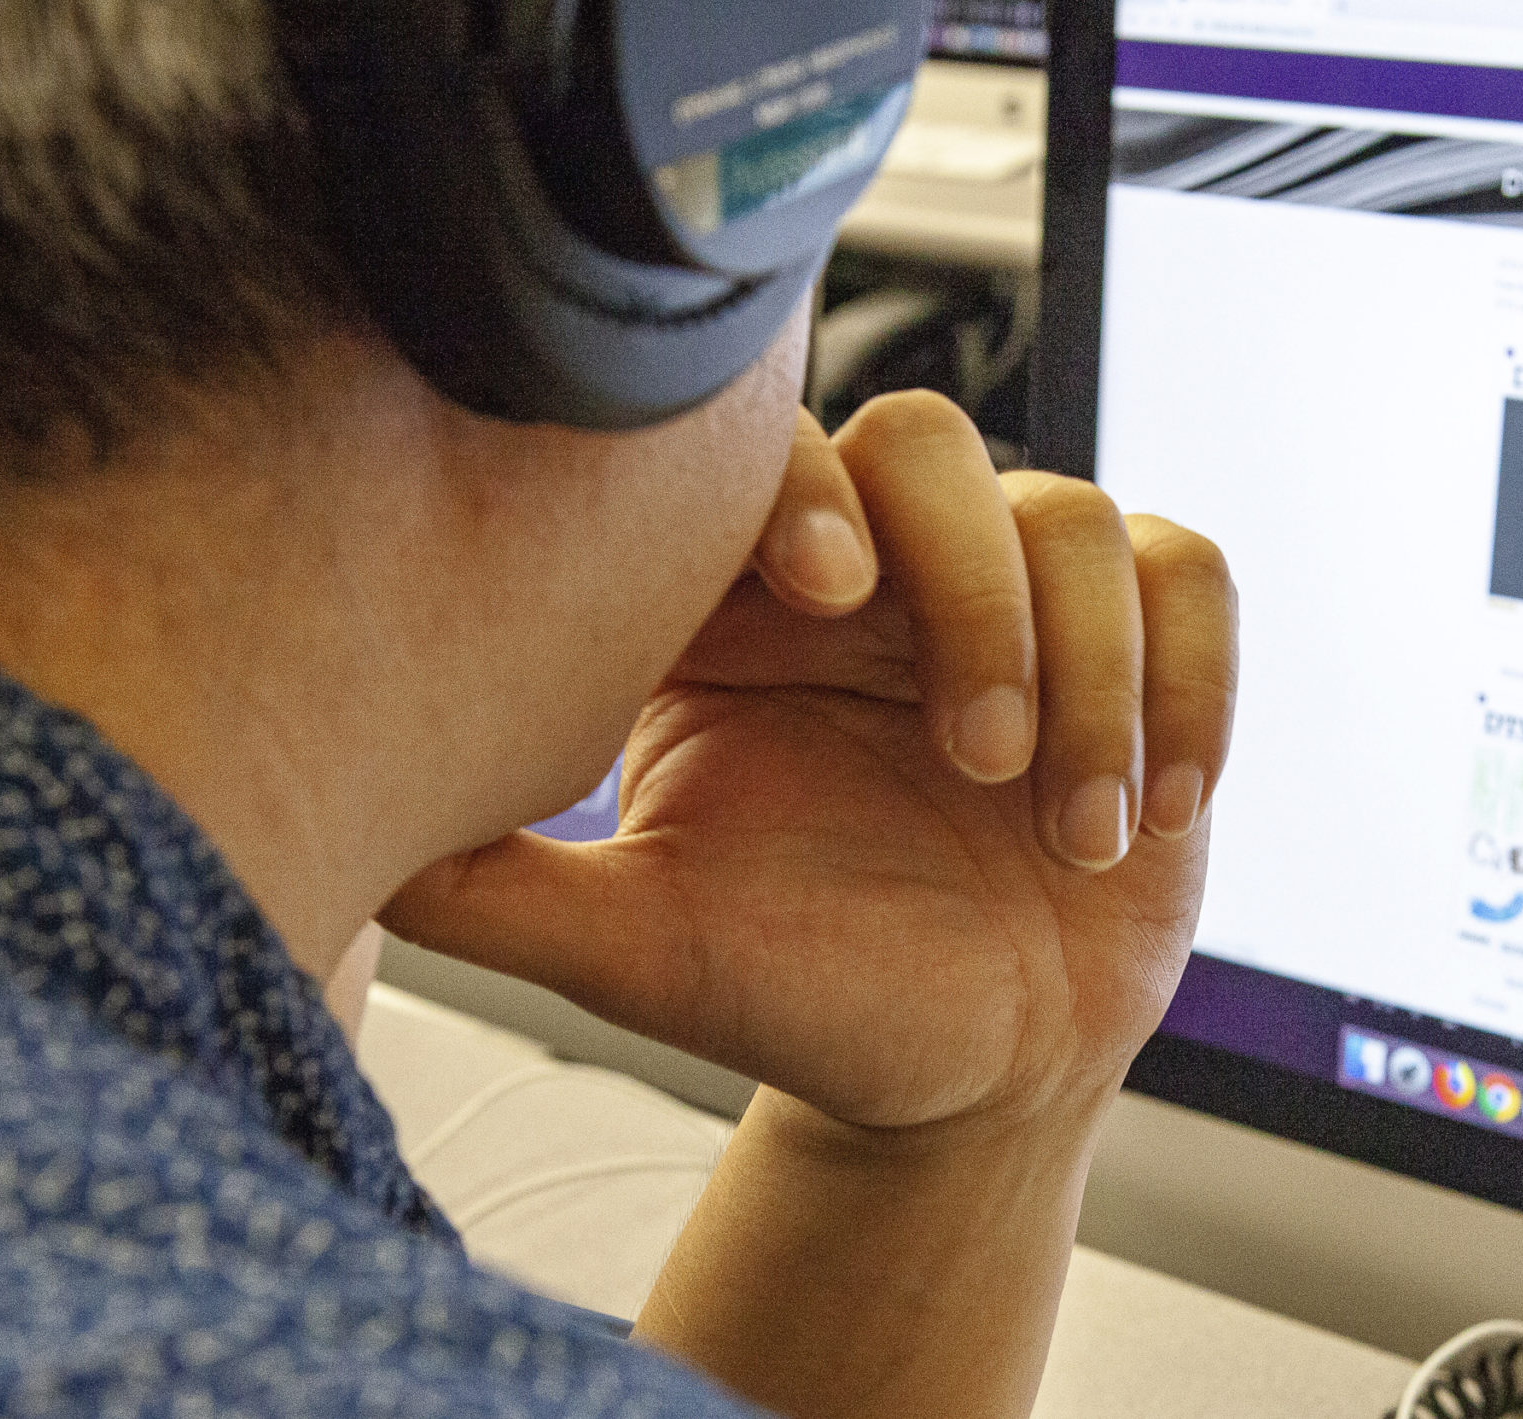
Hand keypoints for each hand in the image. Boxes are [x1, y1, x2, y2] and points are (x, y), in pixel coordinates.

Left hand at [382, 393, 1237, 1131]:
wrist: (960, 1075)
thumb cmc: (799, 994)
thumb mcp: (636, 948)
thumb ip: (490, 883)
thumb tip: (329, 825)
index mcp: (748, 614)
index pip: (771, 463)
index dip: (799, 490)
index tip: (819, 597)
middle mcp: (883, 581)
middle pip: (936, 447)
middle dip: (969, 592)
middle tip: (968, 754)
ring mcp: (1019, 602)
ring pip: (1075, 514)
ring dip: (1090, 670)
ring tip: (1067, 828)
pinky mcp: (1142, 647)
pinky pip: (1191, 575)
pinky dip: (1193, 676)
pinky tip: (1156, 804)